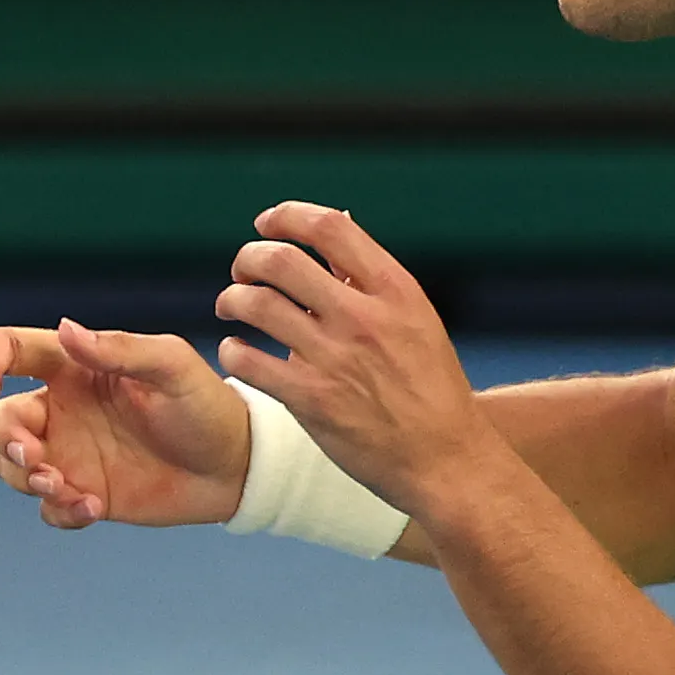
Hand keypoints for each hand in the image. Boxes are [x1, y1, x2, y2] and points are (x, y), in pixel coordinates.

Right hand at [0, 320, 250, 529]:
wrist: (236, 466)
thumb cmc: (207, 405)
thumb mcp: (173, 367)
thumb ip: (121, 350)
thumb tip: (67, 329)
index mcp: (77, 367)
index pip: (12, 350)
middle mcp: (64, 408)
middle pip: (2, 419)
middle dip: (9, 440)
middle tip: (38, 460)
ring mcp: (70, 452)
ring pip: (13, 466)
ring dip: (29, 479)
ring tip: (69, 489)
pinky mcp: (83, 491)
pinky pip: (47, 506)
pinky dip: (59, 510)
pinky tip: (94, 508)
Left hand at [216, 204, 500, 511]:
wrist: (445, 458)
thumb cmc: (431, 387)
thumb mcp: (415, 319)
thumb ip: (370, 277)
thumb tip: (336, 224)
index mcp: (395, 290)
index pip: (329, 226)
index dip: (287, 215)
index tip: (268, 223)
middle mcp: (364, 318)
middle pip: (281, 259)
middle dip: (248, 257)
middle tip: (243, 270)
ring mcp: (335, 359)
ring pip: (256, 305)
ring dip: (231, 298)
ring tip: (229, 306)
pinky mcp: (310, 400)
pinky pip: (248, 360)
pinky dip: (232, 350)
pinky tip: (236, 351)